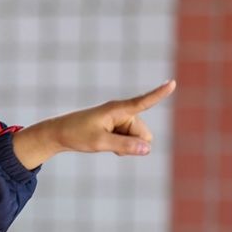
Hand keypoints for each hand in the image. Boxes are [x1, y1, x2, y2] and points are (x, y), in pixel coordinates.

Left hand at [12, 80, 176, 168]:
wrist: (59, 134)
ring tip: (104, 141)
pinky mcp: (118, 127)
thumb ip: (124, 145)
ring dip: (126, 146)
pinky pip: (131, 142)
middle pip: (144, 134)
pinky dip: (122, 146)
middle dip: (134, 143)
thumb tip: (147, 149)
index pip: (142, 102)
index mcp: (117, 109)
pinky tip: (106, 143)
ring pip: (139, 140)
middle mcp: (122, 112)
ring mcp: (121, 120)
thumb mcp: (99, 143)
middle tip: (109, 143)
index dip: (158, 94)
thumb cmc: (76, 134)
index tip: (172, 83)